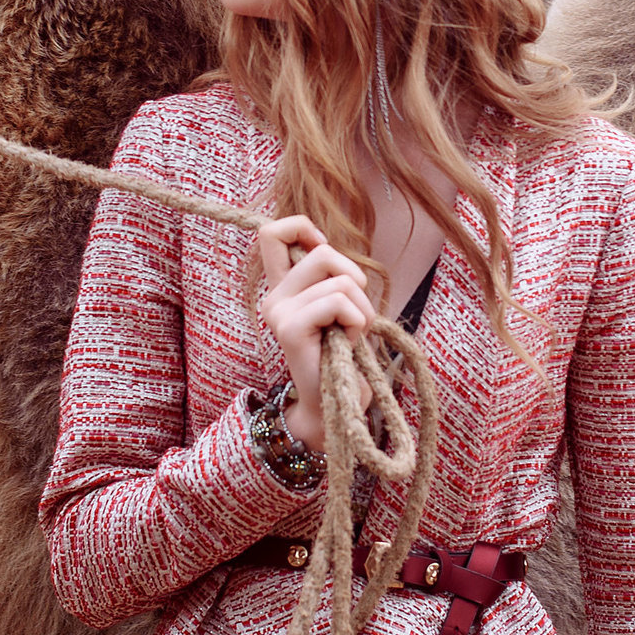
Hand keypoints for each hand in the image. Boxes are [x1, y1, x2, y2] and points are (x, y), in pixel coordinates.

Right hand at [254, 214, 373, 453]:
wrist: (334, 406)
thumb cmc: (343, 354)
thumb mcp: (340, 304)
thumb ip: (331, 275)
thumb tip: (328, 245)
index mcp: (283, 286)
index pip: (272, 232)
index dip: (303, 228)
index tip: (325, 252)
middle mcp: (274, 296)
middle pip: (322, 252)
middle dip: (355, 278)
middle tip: (353, 312)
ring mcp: (278, 312)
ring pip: (340, 281)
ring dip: (361, 308)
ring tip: (350, 334)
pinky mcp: (290, 329)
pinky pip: (338, 303)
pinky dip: (357, 322)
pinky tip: (348, 343)